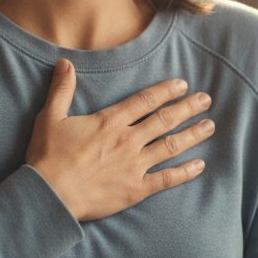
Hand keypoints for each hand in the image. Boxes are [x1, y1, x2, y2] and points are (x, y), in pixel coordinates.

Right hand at [26, 58, 213, 221]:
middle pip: (165, 120)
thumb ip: (62, 89)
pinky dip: (185, 172)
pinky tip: (200, 165)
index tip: (183, 85)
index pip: (145, 101)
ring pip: (171, 146)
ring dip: (193, 135)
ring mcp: (134, 165)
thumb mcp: (50, 117)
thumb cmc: (47, 157)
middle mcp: (127, 140)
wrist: (48, 195)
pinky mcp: (136, 189)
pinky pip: (166, 179)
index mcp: (110, 122)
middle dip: (188, 108)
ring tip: (210, 126)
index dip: (166, 91)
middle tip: (206, 100)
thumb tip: (65, 62)